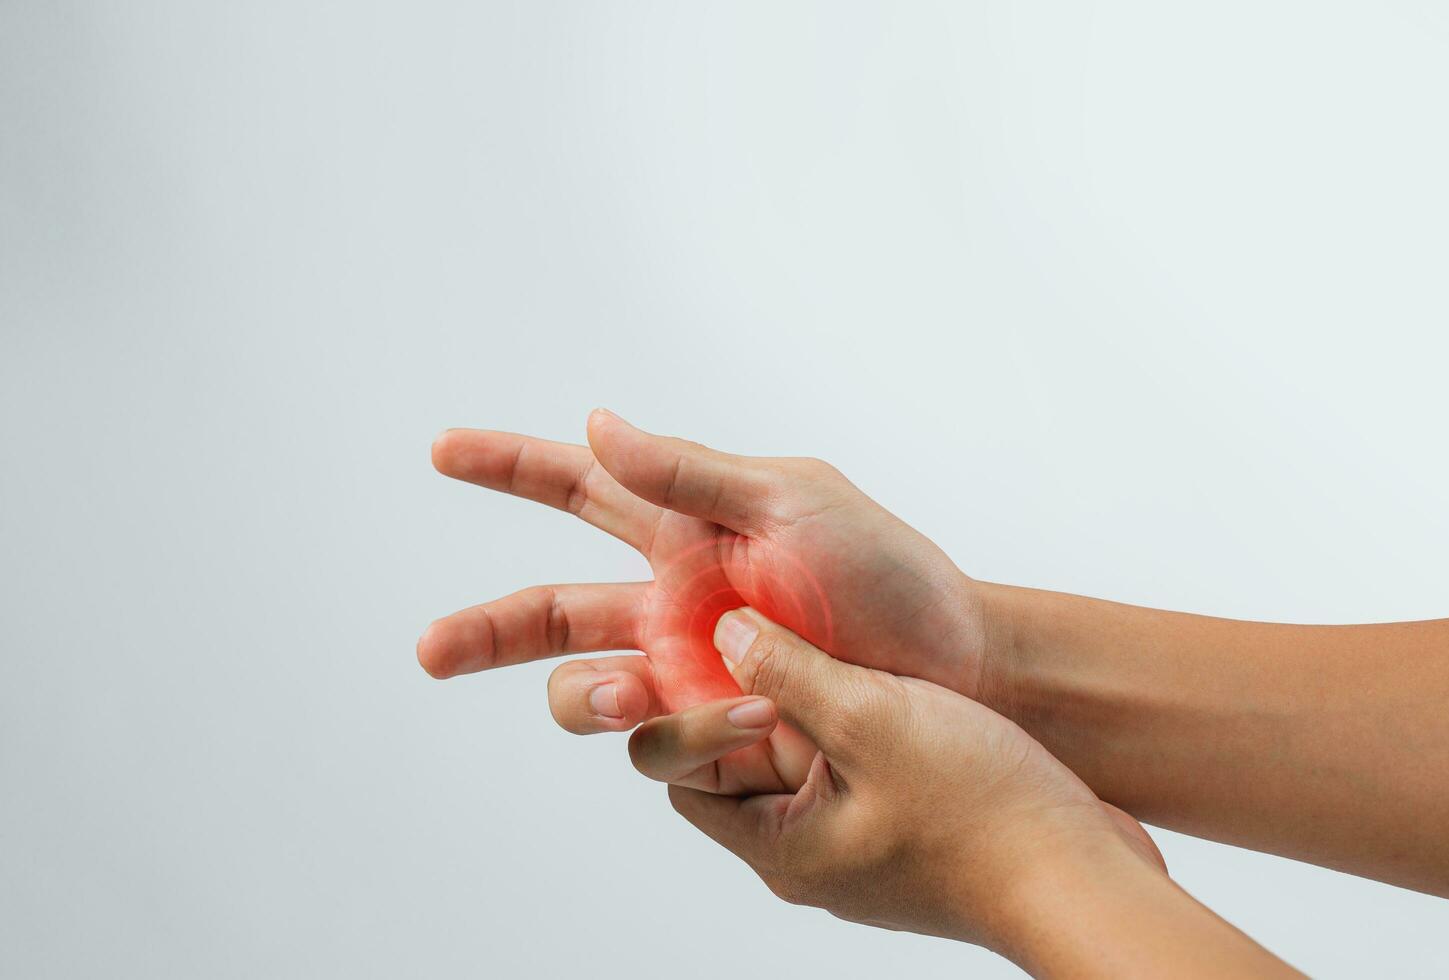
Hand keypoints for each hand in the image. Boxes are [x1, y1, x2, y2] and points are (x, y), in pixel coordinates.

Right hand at [418, 410, 987, 792]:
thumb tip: (595, 422)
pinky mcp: (710, 732)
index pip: (579, 488)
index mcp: (684, 527)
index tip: (442, 449)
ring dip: (586, 696)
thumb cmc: (888, 573)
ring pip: (585, 690)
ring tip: (636, 696)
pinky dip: (674, 736)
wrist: (955, 667)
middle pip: (549, 612)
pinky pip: (651, 748)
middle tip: (429, 650)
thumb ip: (689, 472)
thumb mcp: (792, 501)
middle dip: (484, 632)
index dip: (510, 467)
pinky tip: (741, 718)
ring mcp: (684, 673)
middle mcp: (668, 603)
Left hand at [644, 606, 1165, 953]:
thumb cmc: (984, 816)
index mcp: (780, 842)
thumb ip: (790, 669)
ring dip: (803, 690)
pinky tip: (875, 664)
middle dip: (743, 688)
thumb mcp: (871, 721)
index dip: (689, 713)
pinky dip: (850, 706)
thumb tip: (728, 630)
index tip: (743, 669)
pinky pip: (851, 754)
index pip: (682, 772)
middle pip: (736, 755)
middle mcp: (807, 845)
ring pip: (799, 748)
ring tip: (821, 633)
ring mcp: (857, 833)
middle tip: (764, 627)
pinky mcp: (901, 816)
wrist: (1087, 876)